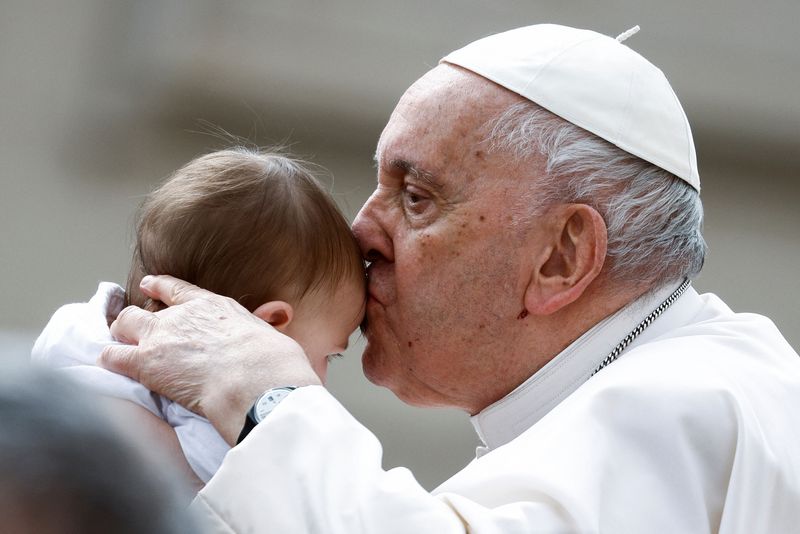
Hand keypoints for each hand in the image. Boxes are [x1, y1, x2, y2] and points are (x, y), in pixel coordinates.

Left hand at [99, 275, 320, 444]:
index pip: (177, 289)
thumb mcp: (269, 335)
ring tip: (120, 351)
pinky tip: (110, 368)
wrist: (257, 381)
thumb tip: (278, 326)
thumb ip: (259, 330)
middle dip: (135, 321)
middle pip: (142, 310)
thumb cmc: (272, 362)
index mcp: (213, 305)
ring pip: (123, 326)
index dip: (159, 287)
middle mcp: (182, 315)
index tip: (150, 285)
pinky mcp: (146, 363)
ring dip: (120, 339)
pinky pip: (112, 357)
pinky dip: (109, 361)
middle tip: (132, 331)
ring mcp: (161, 337)